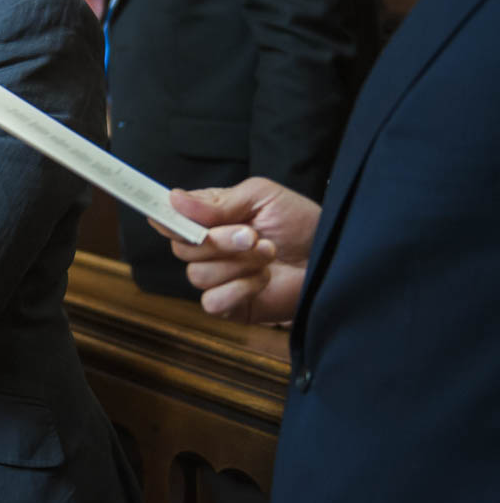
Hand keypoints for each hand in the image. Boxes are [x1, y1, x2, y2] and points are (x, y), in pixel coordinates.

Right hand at [159, 177, 319, 324]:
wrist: (333, 256)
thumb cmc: (300, 222)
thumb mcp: (261, 196)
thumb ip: (217, 201)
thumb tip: (174, 198)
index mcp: (208, 219)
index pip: (170, 219)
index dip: (169, 219)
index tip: (178, 215)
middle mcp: (208, 249)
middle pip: (183, 248)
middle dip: (219, 241)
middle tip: (252, 235)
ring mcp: (219, 279)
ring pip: (198, 275)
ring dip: (237, 264)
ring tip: (268, 254)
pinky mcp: (233, 305)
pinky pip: (213, 302)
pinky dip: (238, 290)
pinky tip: (262, 281)